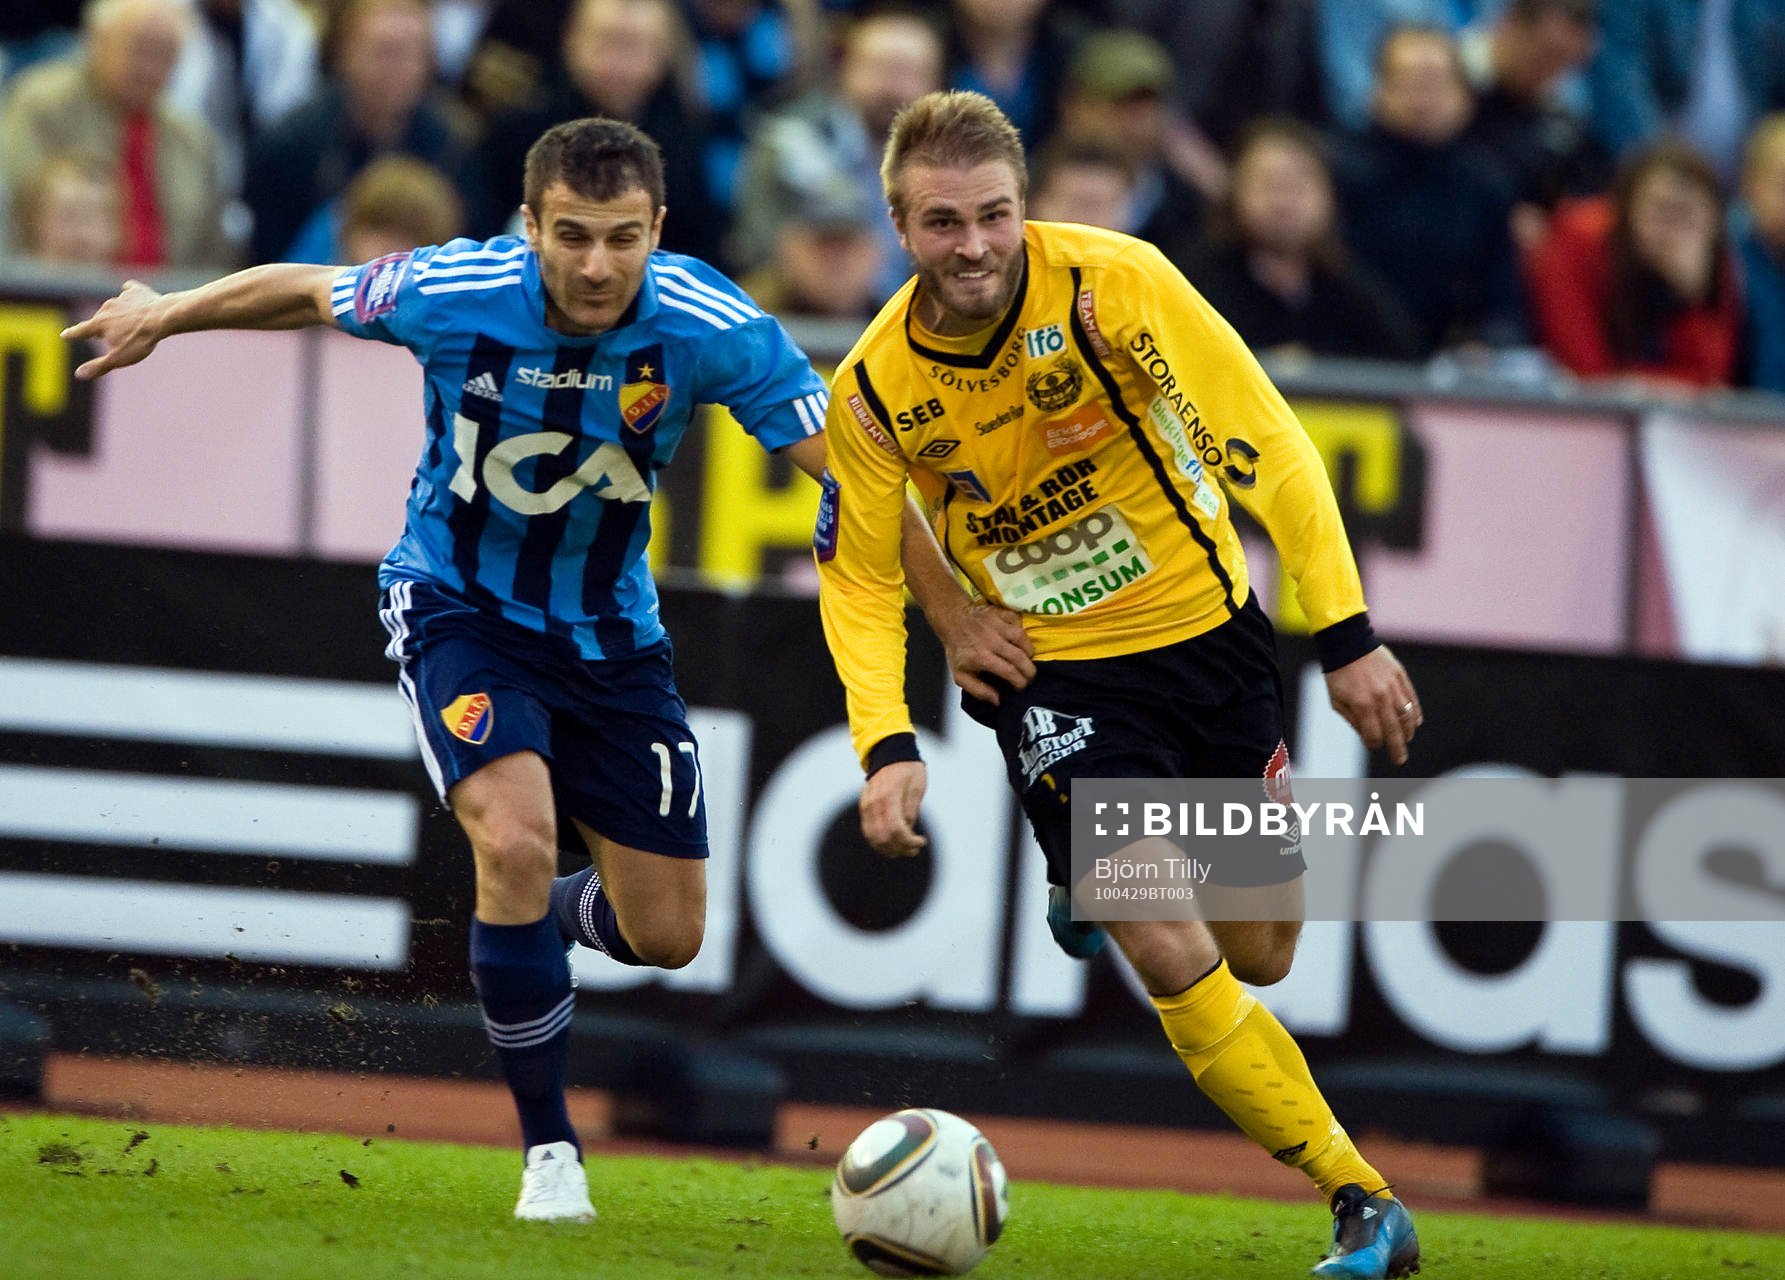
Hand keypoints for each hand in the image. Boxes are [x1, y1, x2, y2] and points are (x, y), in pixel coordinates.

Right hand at [61, 280, 167, 379]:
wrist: (163, 317)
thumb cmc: (140, 340)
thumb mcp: (119, 358)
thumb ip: (99, 366)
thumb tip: (78, 374)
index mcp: (99, 324)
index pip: (81, 331)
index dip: (72, 334)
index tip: (64, 335)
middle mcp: (106, 308)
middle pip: (99, 320)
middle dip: (100, 328)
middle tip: (104, 337)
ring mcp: (121, 298)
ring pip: (114, 307)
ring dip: (116, 314)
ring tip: (126, 323)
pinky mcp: (137, 292)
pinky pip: (129, 291)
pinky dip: (129, 294)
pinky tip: (130, 293)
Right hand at [859, 760, 926, 856]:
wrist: (889, 751)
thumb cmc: (907, 769)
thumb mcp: (917, 788)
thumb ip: (911, 811)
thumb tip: (908, 831)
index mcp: (889, 797)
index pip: (895, 830)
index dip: (908, 841)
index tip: (921, 842)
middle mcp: (873, 804)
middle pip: (882, 838)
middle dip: (900, 848)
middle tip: (914, 849)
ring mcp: (866, 806)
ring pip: (873, 837)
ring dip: (889, 848)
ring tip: (905, 848)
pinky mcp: (864, 807)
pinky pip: (868, 831)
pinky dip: (880, 841)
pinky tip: (893, 842)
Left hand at [932, 599, 1034, 703]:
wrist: (952, 621)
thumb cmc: (958, 650)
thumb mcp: (960, 675)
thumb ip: (978, 690)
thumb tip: (997, 701)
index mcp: (981, 657)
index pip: (1009, 671)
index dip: (1020, 682)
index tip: (1022, 687)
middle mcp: (991, 641)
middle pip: (1019, 657)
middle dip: (1029, 670)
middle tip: (1031, 677)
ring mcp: (997, 625)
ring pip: (1022, 638)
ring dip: (1029, 651)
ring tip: (1028, 659)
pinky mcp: (1001, 613)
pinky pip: (1018, 622)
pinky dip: (1022, 632)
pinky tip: (1021, 641)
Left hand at [1325, 645, 1421, 765]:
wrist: (1348, 642)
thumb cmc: (1338, 673)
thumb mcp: (1336, 699)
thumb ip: (1351, 719)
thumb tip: (1367, 734)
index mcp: (1362, 705)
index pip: (1374, 735)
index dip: (1373, 743)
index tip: (1373, 745)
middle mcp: (1380, 698)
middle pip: (1393, 730)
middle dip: (1396, 748)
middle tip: (1399, 760)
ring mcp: (1393, 687)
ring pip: (1406, 716)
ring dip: (1407, 732)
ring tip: (1406, 740)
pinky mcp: (1401, 676)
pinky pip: (1412, 700)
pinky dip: (1415, 713)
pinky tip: (1415, 723)